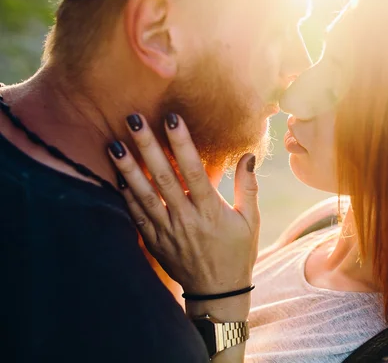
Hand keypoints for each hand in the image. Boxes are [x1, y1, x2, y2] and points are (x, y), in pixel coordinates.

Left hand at [109, 114, 259, 295]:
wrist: (217, 291)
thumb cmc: (237, 252)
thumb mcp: (250, 221)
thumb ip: (248, 187)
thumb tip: (248, 155)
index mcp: (211, 211)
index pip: (193, 171)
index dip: (181, 143)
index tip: (171, 118)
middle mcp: (186, 219)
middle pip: (163, 178)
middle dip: (147, 147)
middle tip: (133, 119)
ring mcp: (167, 231)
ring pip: (144, 195)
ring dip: (128, 169)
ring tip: (114, 144)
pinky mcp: (155, 241)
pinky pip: (137, 215)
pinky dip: (126, 195)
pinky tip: (117, 175)